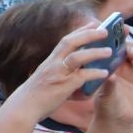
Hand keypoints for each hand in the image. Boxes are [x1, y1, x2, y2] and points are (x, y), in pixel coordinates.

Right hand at [8, 20, 132, 116]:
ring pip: (77, 57)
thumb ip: (58, 73)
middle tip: (105, 31)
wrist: (23, 108)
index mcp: (50, 61)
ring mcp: (58, 74)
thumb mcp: (45, 78)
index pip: (66, 40)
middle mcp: (53, 64)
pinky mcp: (63, 86)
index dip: (80, 31)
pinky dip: (95, 73)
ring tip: (109, 51)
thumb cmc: (34, 96)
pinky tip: (105, 73)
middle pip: (71, 42)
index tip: (92, 24)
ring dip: (95, 52)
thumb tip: (75, 74)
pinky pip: (82, 76)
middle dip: (88, 34)